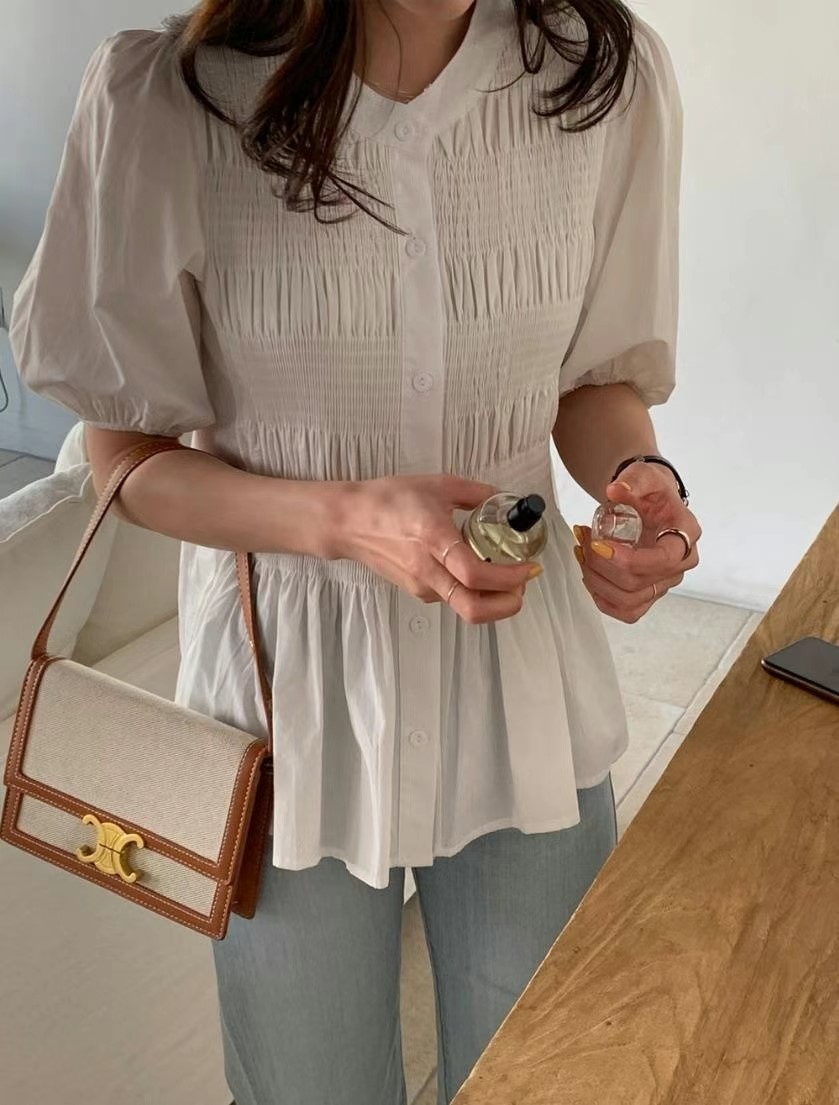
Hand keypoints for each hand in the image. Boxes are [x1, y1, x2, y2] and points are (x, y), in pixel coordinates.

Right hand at [334, 474, 541, 623]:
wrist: (349, 522)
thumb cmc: (388, 501)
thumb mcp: (439, 485)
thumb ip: (478, 493)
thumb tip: (506, 500)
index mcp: (434, 539)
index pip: (474, 574)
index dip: (509, 577)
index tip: (528, 567)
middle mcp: (427, 569)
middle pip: (473, 608)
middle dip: (507, 604)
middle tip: (522, 584)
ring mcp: (421, 585)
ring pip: (466, 607)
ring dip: (494, 599)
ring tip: (506, 576)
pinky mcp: (418, 591)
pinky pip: (453, 599)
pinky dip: (474, 592)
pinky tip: (478, 571)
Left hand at [572, 460, 701, 623]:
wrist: (650, 502)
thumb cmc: (652, 492)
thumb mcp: (645, 476)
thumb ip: (633, 481)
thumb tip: (615, 491)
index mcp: (686, 536)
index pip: (663, 560)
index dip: (629, 560)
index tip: (600, 545)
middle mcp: (680, 565)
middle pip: (638, 582)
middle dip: (601, 565)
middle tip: (583, 541)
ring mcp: (664, 583)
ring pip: (628, 600)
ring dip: (596, 581)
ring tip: (582, 554)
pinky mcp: (649, 594)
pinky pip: (627, 611)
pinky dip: (603, 599)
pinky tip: (590, 577)